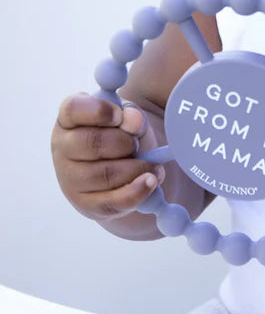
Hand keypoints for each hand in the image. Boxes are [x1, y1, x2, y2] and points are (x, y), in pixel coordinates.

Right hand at [51, 93, 163, 220]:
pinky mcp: (87, 204)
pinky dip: (137, 191)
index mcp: (70, 119)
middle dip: (124, 142)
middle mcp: (64, 148)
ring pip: (104, 174)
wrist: (123, 165)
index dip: (99, 111)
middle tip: (137, 143)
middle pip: (92, 143)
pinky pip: (112, 201)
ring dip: (136, 167)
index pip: (73, 109)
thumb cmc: (120, 132)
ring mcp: (71, 179)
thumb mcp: (128, 115)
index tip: (120, 114)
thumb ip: (132, 114)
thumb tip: (134, 122)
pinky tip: (151, 180)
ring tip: (152, 163)